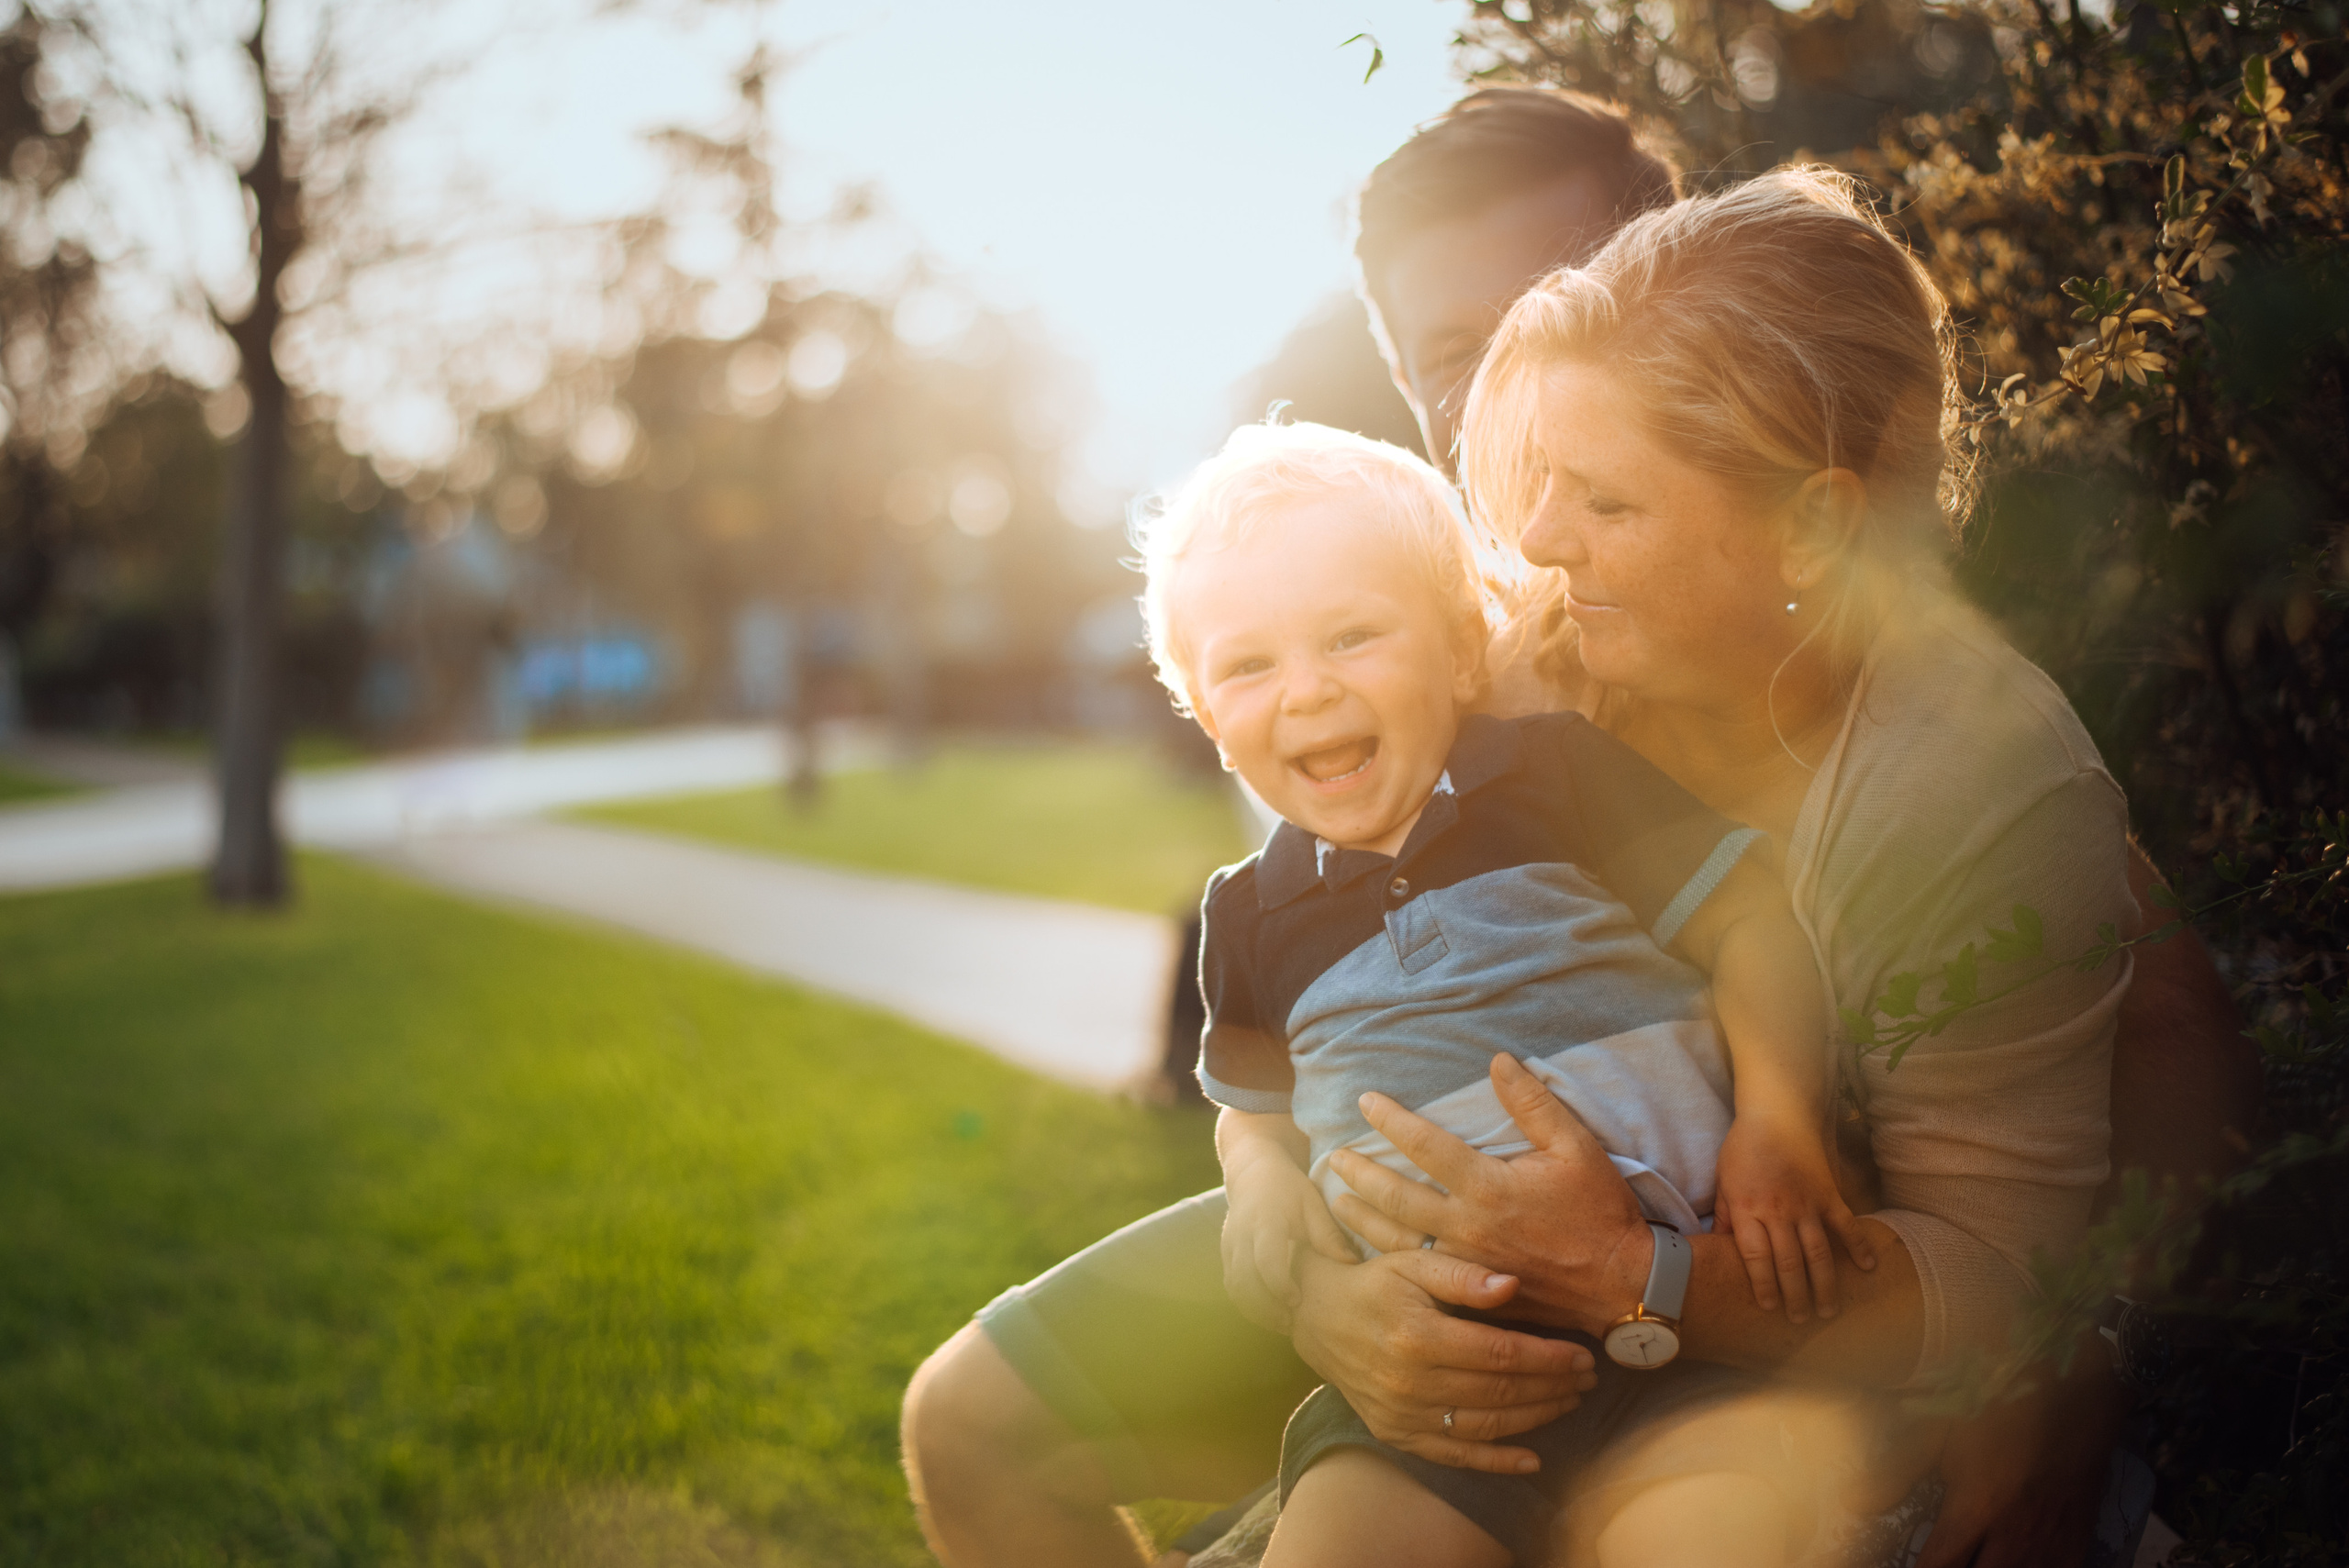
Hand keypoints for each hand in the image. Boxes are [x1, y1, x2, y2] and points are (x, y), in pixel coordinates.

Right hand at [1220, 1145, 1357, 1332]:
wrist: (1253, 1173)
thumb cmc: (1289, 1189)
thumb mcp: (1312, 1204)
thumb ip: (1328, 1235)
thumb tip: (1352, 1265)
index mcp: (1265, 1220)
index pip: (1265, 1260)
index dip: (1279, 1285)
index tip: (1297, 1300)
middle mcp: (1241, 1234)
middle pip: (1244, 1281)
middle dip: (1266, 1307)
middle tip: (1292, 1323)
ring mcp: (1228, 1245)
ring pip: (1234, 1287)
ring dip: (1255, 1310)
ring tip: (1283, 1322)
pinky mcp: (1225, 1255)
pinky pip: (1231, 1286)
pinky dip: (1248, 1304)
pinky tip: (1271, 1312)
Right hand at [1287, 1247, 1596, 1474]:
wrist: (1317, 1318)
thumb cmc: (1374, 1283)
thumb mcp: (1412, 1263)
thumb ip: (1463, 1275)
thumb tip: (1512, 1285)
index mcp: (1419, 1335)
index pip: (1501, 1354)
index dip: (1547, 1358)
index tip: (1582, 1356)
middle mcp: (1411, 1381)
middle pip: (1500, 1392)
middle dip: (1552, 1387)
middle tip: (1587, 1379)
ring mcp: (1403, 1414)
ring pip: (1485, 1426)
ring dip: (1536, 1418)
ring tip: (1569, 1402)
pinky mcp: (1397, 1434)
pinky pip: (1454, 1455)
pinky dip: (1496, 1461)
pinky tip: (1532, 1460)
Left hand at [1326, 1054, 1655, 1335]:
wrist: (1621, 1285)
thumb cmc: (1601, 1213)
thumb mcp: (1577, 1148)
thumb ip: (1534, 1104)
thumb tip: (1499, 1060)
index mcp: (1488, 1187)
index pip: (1424, 1145)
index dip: (1391, 1120)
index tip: (1365, 1101)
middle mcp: (1467, 1226)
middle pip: (1395, 1196)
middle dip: (1360, 1173)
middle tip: (1334, 1156)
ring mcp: (1465, 1263)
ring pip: (1397, 1239)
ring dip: (1363, 1217)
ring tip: (1337, 1200)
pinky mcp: (1470, 1291)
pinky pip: (1418, 1271)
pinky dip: (1387, 1257)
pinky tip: (1371, 1249)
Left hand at [1716, 1107, 1877, 1323]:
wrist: (1775, 1115)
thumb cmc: (1743, 1149)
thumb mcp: (1723, 1182)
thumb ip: (1724, 1217)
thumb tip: (1717, 1248)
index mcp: (1747, 1210)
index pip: (1757, 1258)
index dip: (1764, 1286)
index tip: (1770, 1308)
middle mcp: (1778, 1212)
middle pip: (1788, 1263)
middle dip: (1795, 1296)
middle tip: (1800, 1321)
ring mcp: (1806, 1204)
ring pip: (1818, 1252)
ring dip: (1824, 1284)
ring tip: (1828, 1310)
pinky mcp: (1828, 1194)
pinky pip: (1846, 1225)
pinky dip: (1858, 1246)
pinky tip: (1868, 1268)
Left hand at [1917, 1358, 2122, 1567]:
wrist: (2075, 1390)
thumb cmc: (2001, 1403)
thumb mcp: (1943, 1430)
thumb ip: (1903, 1471)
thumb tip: (1864, 1502)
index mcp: (1974, 1509)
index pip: (1938, 1565)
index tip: (1915, 1566)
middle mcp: (2011, 1536)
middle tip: (1950, 1560)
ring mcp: (2049, 1542)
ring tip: (1981, 1557)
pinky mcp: (2079, 1539)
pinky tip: (2025, 1561)